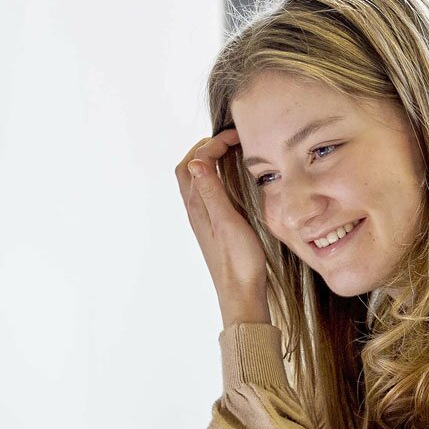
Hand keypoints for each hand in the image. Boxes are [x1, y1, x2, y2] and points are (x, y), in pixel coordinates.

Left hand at [175, 129, 268, 299]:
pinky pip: (206, 194)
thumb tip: (196, 161)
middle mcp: (196, 210)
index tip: (235, 136)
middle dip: (204, 147)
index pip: (197, 162)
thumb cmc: (237, 262)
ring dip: (207, 161)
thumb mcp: (227, 223)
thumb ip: (212, 192)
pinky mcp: (213, 227)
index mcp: (198, 206)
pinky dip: (214, 178)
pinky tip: (230, 182)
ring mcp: (203, 219)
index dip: (213, 143)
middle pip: (188, 169)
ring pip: (196, 181)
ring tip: (227, 152)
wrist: (240, 293)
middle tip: (227, 139)